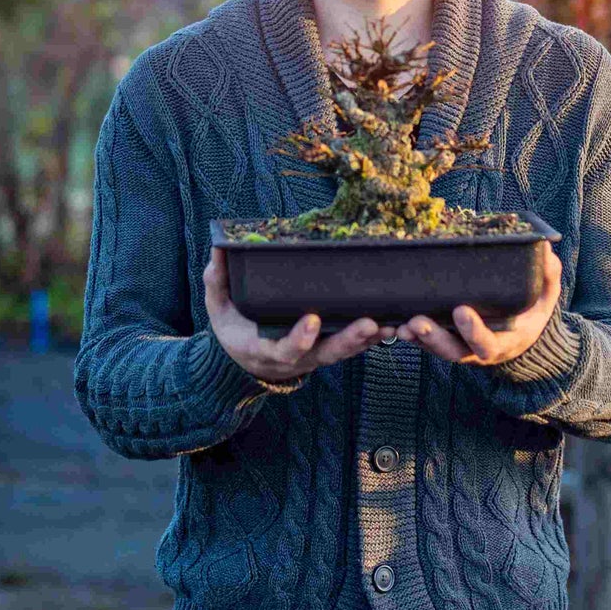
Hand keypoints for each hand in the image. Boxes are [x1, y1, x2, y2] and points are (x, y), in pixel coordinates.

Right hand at [204, 247, 394, 383]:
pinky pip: (354, 346)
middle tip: (369, 324)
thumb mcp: (219, 308)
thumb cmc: (234, 327)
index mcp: (267, 349)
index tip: (311, 319)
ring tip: (389, 322)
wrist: (246, 359)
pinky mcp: (330, 348)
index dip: (299, 338)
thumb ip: (217, 282)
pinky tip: (393, 321)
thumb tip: (218, 249)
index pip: (285, 349)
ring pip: (346, 351)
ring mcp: (316, 355)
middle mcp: (298, 357)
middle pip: (327, 353)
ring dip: (369, 339)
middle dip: (349, 340)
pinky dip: (373, 337)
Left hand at [402, 239, 561, 365]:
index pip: (486, 344)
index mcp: (503, 341)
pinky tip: (392, 324)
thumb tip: (546, 250)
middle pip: (452, 351)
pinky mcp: (443, 341)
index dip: (473, 331)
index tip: (461, 311)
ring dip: (416, 338)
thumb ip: (547, 277)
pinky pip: (423, 343)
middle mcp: (476, 351)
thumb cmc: (529, 314)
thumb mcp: (544, 299)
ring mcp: (457, 348)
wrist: (519, 339)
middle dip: (434, 338)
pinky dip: (409, 336)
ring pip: (434, 348)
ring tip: (400, 325)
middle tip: (417, 322)